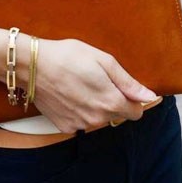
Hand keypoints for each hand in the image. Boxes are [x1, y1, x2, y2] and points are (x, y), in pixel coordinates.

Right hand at [31, 38, 157, 133]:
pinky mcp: (64, 126)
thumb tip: (149, 96)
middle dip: (111, 100)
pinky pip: (80, 121)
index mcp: (110, 101)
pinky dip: (78, 111)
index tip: (120, 86)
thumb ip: (128, 82)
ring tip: (79, 84)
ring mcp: (79, 124)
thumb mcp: (103, 61)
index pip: (136, 112)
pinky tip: (68, 94)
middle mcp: (97, 118)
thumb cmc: (68, 56)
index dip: (131, 98)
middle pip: (116, 115)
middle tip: (95, 79)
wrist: (32, 65)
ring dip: (94, 106)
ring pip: (97, 118)